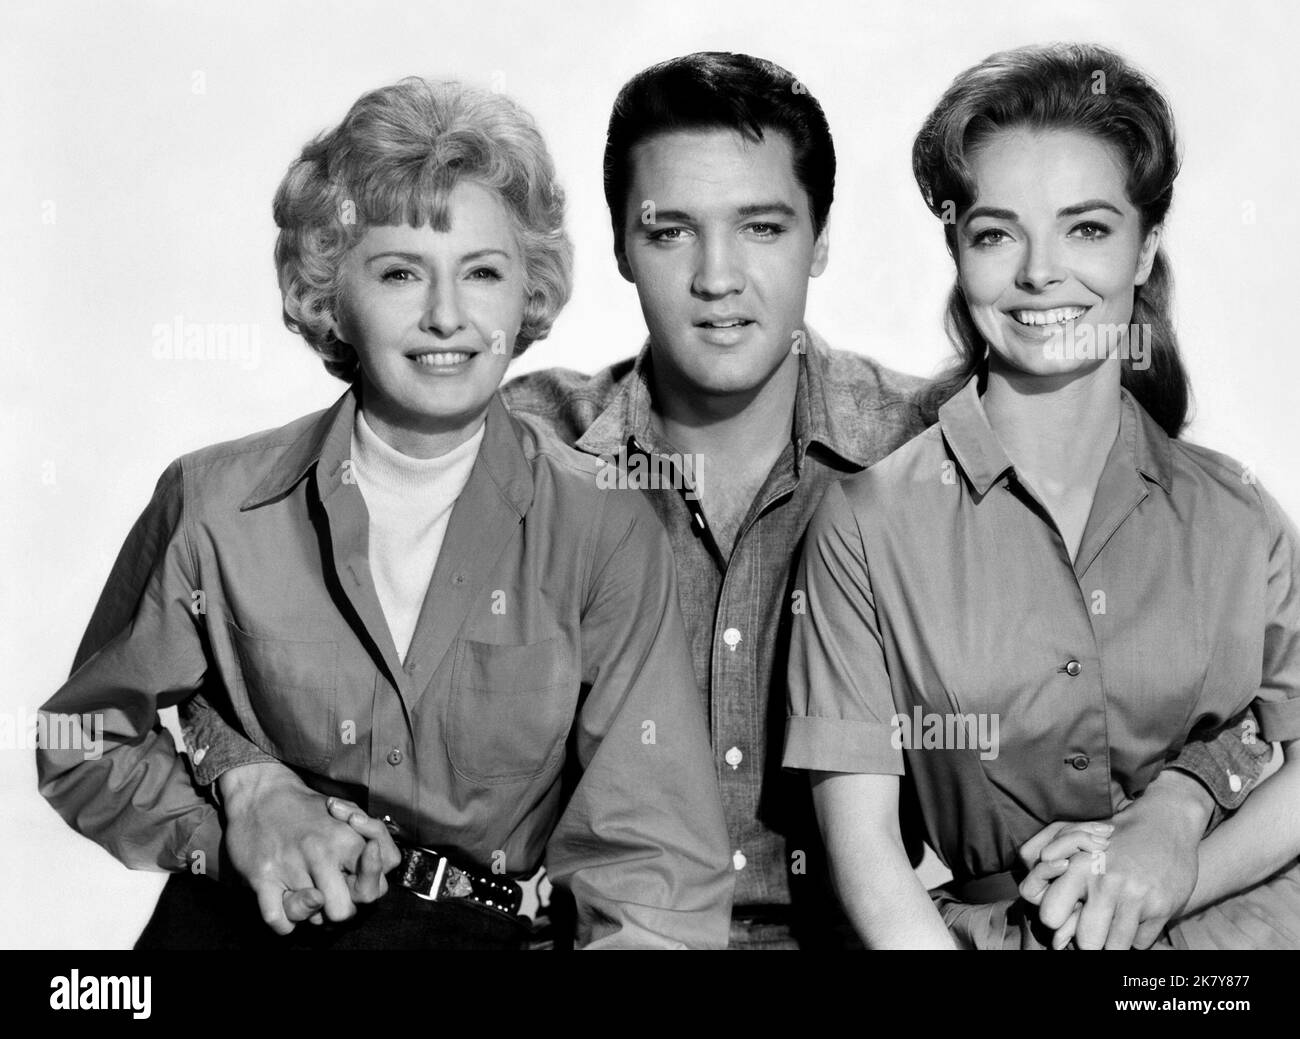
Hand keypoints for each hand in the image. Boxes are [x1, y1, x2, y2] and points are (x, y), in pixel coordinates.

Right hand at [218, 762, 399, 934]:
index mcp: (345, 839)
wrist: (260, 794)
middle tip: (330, 890)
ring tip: (306, 892)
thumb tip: (373, 859)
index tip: (354, 876)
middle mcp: (320, 853)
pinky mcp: (262, 878)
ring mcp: (290, 867)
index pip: (375, 887)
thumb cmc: (307, 808)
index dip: (368, 889)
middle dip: (340, 906)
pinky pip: (279, 921)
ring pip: (312, 919)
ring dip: (310, 913)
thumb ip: (371, 838)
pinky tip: (285, 901)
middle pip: (345, 912)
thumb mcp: (349, 812)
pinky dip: (284, 921)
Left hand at [1019, 772, 1209, 948]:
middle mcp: (1105, 883)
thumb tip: (1048, 914)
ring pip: (1114, 948)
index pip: (1051, 915)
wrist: (1166, 823)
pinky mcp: (1162, 909)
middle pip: (1085, 942)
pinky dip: (1136, 938)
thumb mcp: (1074, 839)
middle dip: (1087, 942)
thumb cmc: (1112, 836)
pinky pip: (1141, 944)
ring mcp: (1136, 898)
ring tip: (1112, 928)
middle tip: (1092, 931)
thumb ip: (1049, 867)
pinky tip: (1137, 918)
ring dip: (1112, 943)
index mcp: (1078, 867)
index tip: (1065, 919)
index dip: (1057, 922)